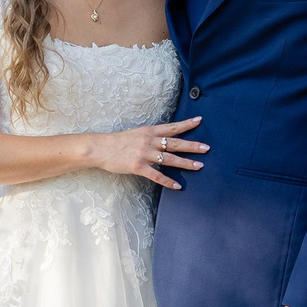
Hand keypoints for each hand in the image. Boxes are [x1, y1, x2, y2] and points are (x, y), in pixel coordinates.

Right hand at [88, 117, 206, 188]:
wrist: (100, 148)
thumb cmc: (116, 142)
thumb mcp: (136, 134)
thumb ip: (149, 137)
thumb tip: (162, 140)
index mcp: (149, 131)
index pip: (172, 127)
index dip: (186, 124)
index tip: (199, 121)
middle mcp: (149, 141)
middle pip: (175, 143)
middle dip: (192, 146)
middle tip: (207, 148)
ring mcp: (144, 154)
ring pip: (170, 159)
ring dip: (186, 163)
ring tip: (199, 166)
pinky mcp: (138, 166)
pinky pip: (157, 175)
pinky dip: (168, 181)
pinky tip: (177, 186)